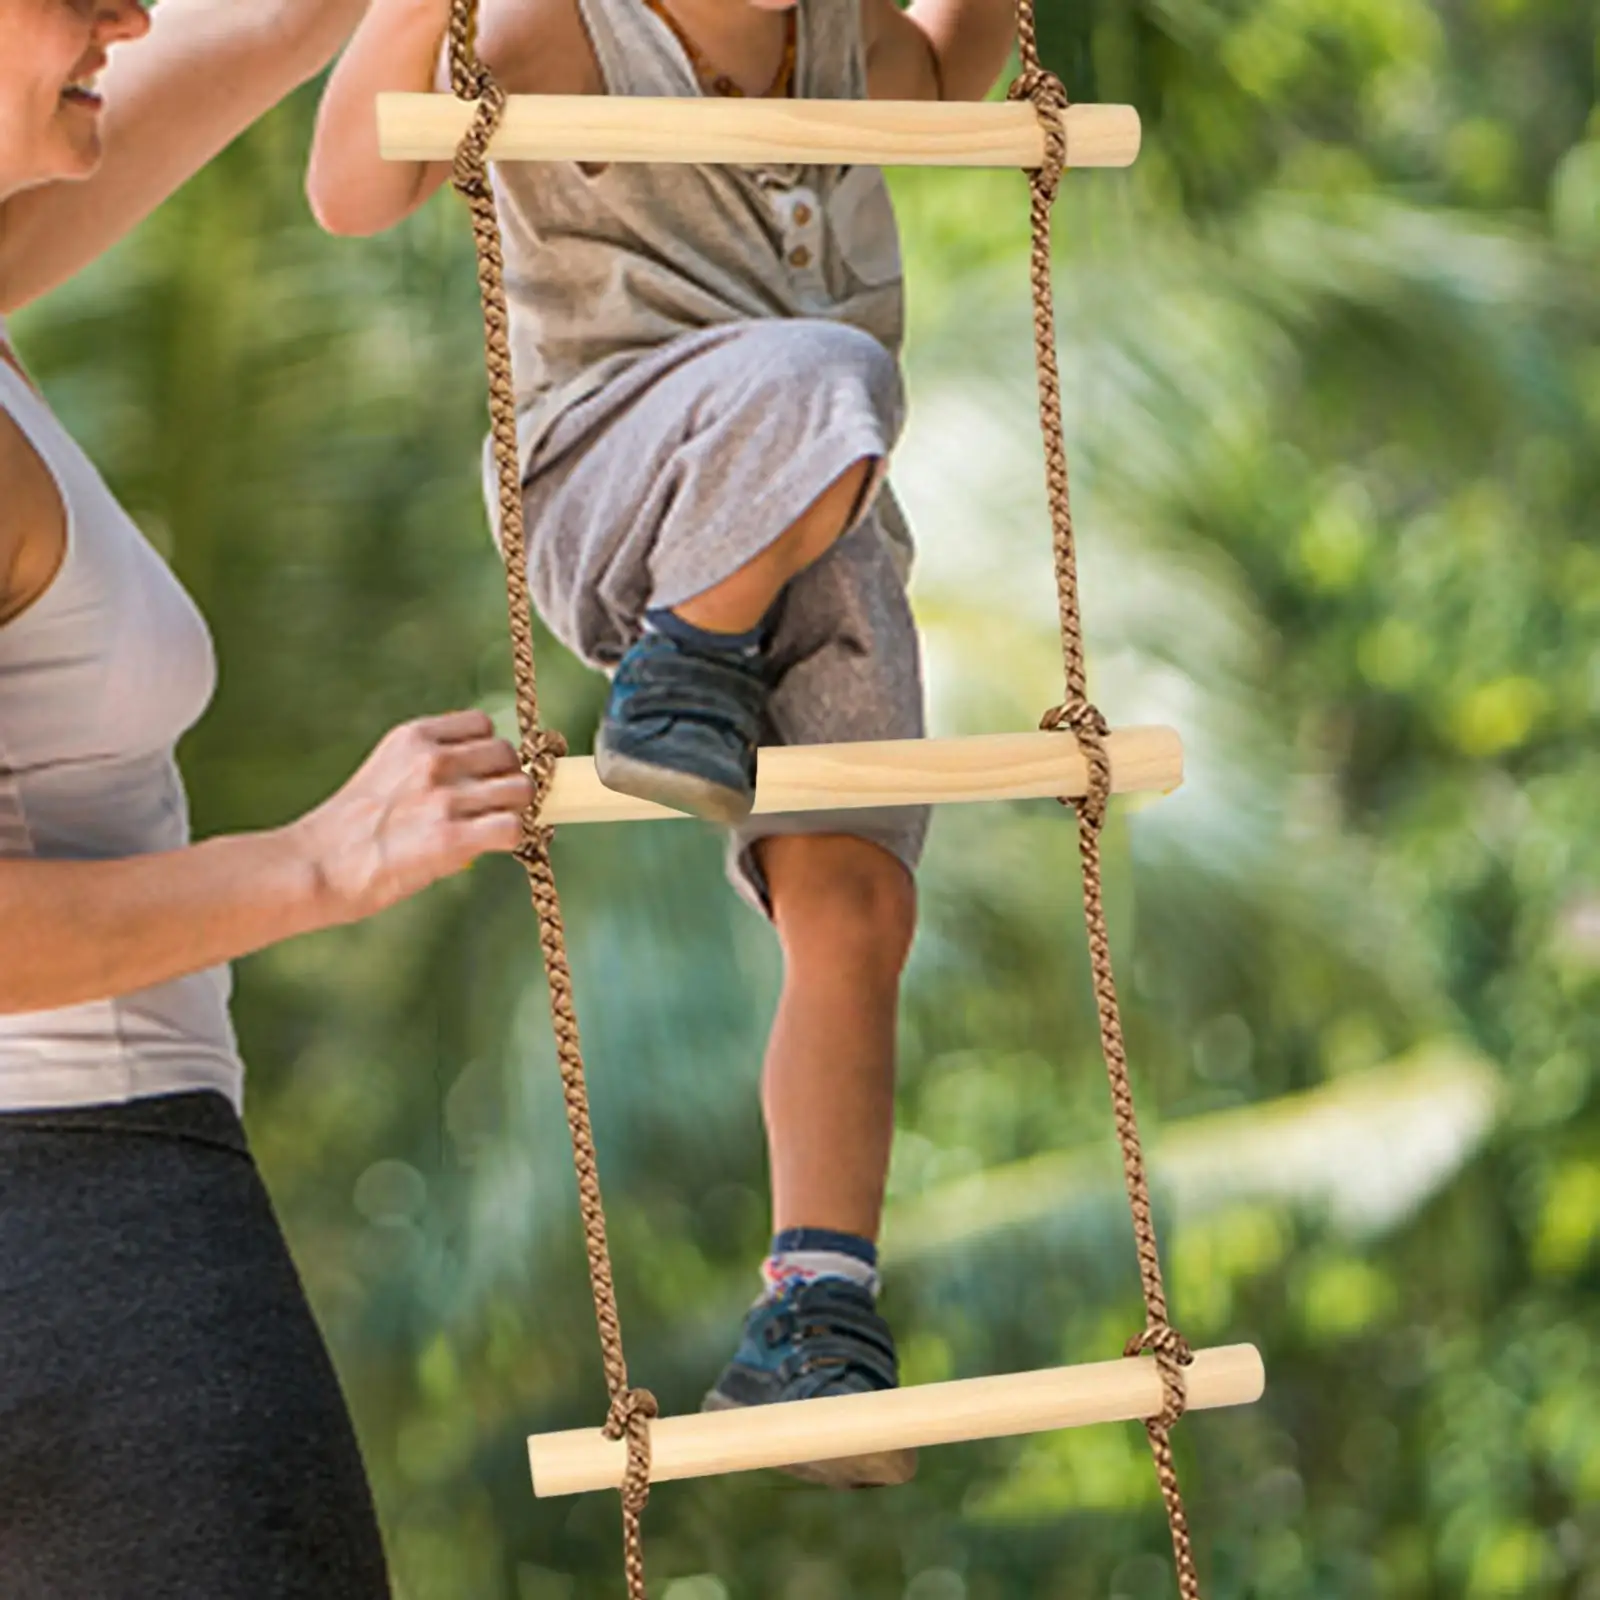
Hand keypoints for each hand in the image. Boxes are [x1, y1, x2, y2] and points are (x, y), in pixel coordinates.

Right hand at [291, 710, 536, 923]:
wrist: (319, 866)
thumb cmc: (351, 826)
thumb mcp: (387, 769)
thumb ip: (431, 762)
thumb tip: (485, 773)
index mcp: (414, 737)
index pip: (483, 724)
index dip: (488, 751)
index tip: (479, 774)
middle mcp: (434, 760)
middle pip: (507, 755)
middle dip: (505, 779)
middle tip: (490, 805)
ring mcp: (445, 798)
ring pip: (520, 790)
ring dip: (514, 809)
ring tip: (491, 826)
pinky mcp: (453, 838)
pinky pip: (514, 828)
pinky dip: (512, 839)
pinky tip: (491, 847)